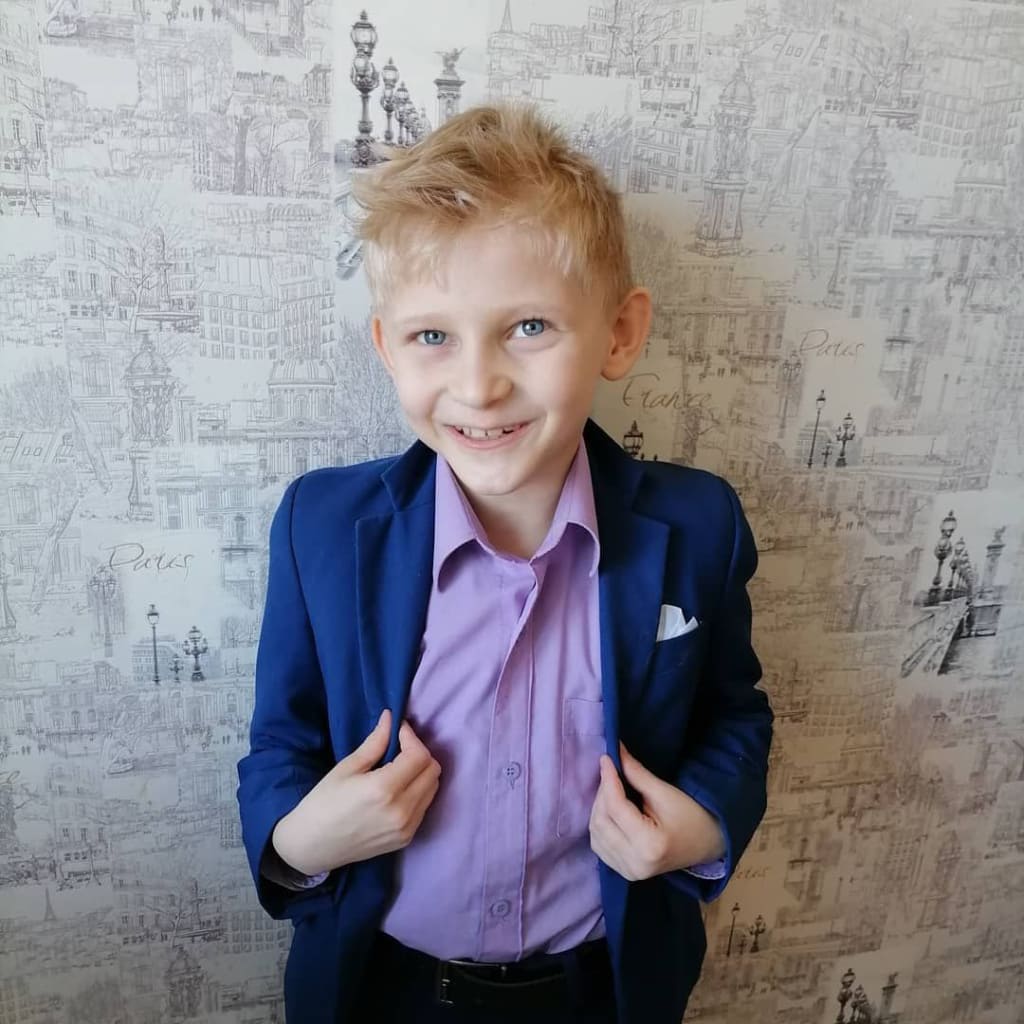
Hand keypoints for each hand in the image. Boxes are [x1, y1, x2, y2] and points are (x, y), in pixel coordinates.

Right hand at [272, 710, 440, 875]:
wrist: (313, 846)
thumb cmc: (323, 803)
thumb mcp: (346, 768)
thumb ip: (375, 743)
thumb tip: (391, 717)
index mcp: (384, 789)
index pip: (419, 755)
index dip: (411, 737)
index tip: (398, 731)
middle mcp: (401, 810)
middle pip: (433, 770)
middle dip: (419, 752)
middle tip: (399, 747)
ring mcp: (406, 828)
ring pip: (433, 788)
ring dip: (421, 771)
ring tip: (399, 767)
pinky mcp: (406, 839)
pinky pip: (425, 806)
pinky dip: (418, 791)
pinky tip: (398, 788)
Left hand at [589, 742, 725, 881]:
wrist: (706, 844)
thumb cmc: (691, 816)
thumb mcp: (665, 792)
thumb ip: (636, 774)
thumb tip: (615, 754)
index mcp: (649, 845)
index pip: (615, 807)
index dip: (608, 779)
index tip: (606, 758)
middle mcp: (635, 864)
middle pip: (601, 820)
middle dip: (603, 793)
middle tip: (612, 772)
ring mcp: (628, 872)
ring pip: (595, 833)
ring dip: (599, 807)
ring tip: (612, 790)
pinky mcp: (624, 872)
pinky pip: (599, 844)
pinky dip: (600, 824)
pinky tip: (611, 810)